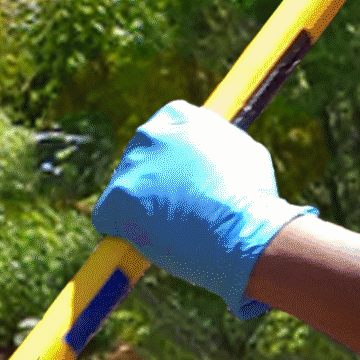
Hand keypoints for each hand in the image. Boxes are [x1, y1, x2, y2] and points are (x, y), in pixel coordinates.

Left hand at [93, 101, 313, 319]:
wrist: (244, 230)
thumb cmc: (251, 196)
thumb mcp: (241, 152)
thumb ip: (216, 146)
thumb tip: (214, 150)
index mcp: (179, 116)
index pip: (162, 136)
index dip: (172, 166)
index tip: (183, 184)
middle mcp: (150, 133)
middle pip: (139, 162)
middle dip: (152, 186)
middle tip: (177, 212)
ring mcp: (131, 165)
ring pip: (124, 192)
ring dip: (140, 211)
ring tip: (173, 231)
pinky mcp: (116, 198)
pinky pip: (108, 219)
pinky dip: (123, 233)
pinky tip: (150, 242)